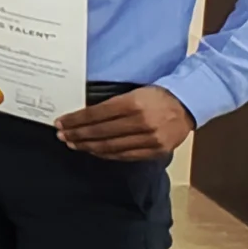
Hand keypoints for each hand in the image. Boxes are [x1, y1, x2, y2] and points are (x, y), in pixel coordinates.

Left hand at [57, 86, 194, 161]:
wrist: (187, 105)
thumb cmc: (155, 96)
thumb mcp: (132, 93)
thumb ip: (111, 105)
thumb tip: (83, 116)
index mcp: (133, 104)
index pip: (96, 114)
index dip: (76, 120)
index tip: (61, 122)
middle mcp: (141, 122)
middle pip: (100, 131)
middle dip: (77, 134)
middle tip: (62, 135)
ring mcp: (150, 139)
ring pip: (111, 146)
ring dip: (88, 146)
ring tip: (73, 144)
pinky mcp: (156, 151)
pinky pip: (125, 155)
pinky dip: (106, 154)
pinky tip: (94, 151)